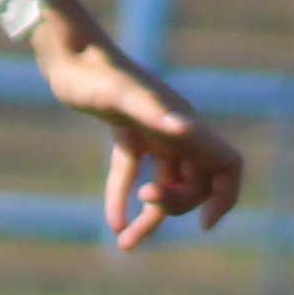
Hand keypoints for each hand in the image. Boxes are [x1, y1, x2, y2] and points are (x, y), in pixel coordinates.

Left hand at [38, 36, 242, 248]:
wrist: (67, 50)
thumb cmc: (95, 70)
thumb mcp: (122, 93)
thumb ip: (154, 112)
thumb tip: (185, 130)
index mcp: (185, 124)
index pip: (226, 166)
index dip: (224, 196)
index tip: (204, 223)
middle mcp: (174, 129)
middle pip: (195, 182)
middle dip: (176, 203)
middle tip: (146, 202)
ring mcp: (150, 130)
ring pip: (164, 181)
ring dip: (151, 214)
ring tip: (125, 244)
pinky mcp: (125, 130)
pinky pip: (131, 170)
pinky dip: (122, 196)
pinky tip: (112, 222)